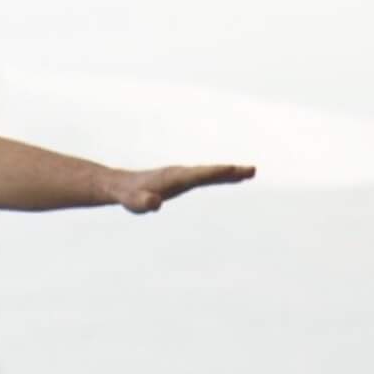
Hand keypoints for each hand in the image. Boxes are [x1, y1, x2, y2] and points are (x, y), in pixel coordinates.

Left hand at [114, 163, 255, 213]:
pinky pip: (206, 177)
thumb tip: (154, 203)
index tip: (232, 169)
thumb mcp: (133, 201)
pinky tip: (232, 177)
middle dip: (229, 171)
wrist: (121, 186)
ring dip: (230, 173)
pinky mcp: (183, 180)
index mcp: (173, 177)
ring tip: (250, 173)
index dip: (214, 173)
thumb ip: (142, 202)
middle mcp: (181, 173)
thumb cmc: (128, 196)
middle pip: (209, 172)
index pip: (198, 175)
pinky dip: (220, 176)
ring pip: (210, 173)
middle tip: (252, 170)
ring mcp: (183, 175)